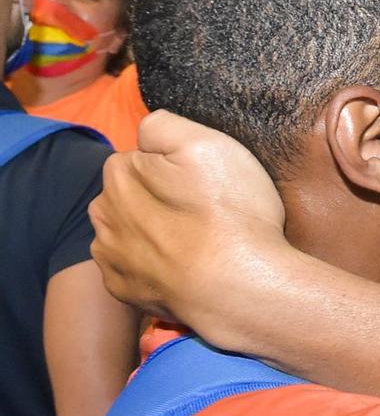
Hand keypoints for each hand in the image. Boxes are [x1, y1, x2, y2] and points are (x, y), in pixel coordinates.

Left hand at [88, 111, 290, 334]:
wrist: (240, 289)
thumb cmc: (230, 215)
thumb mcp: (207, 145)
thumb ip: (165, 125)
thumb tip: (147, 129)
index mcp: (120, 174)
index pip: (140, 157)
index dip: (173, 168)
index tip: (203, 184)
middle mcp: (104, 213)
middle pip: (129, 195)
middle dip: (155, 198)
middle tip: (202, 213)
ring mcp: (111, 256)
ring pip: (127, 232)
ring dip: (150, 233)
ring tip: (192, 243)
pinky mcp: (123, 290)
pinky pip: (132, 269)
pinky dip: (151, 267)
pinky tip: (181, 269)